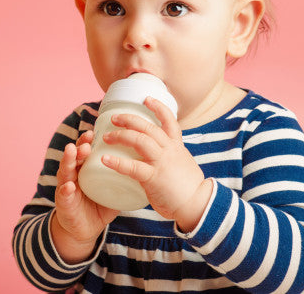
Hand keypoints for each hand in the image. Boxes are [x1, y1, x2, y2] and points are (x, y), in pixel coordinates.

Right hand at [52, 130, 118, 262]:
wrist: (85, 230)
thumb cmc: (98, 206)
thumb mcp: (112, 188)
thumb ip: (124, 176)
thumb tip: (146, 163)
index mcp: (85, 169)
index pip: (85, 150)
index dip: (87, 140)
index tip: (94, 131)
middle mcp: (73, 175)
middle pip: (74, 157)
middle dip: (79, 147)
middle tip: (87, 141)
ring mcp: (67, 188)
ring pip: (65, 171)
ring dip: (69, 161)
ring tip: (73, 152)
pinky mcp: (65, 204)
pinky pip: (63, 196)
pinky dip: (65, 190)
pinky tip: (69, 186)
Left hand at [101, 97, 212, 229]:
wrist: (198, 204)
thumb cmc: (189, 187)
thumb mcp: (183, 163)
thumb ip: (171, 157)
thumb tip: (160, 157)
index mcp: (176, 146)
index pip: (169, 120)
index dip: (158, 107)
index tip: (146, 99)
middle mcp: (169, 149)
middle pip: (148, 127)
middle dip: (129, 119)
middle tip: (114, 118)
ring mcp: (161, 162)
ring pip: (139, 140)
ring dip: (121, 135)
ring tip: (106, 136)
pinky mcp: (153, 177)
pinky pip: (132, 167)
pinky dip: (117, 162)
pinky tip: (104, 159)